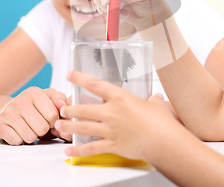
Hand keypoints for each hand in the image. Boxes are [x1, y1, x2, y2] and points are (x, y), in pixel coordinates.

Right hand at [0, 87, 67, 144]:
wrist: (6, 110)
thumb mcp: (48, 98)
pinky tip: (17, 131)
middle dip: (42, 130)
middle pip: (42, 128)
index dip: (53, 122)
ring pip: (30, 137)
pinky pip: (17, 141)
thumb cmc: (32, 106)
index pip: (53, 115)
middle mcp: (20, 100)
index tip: (48, 119)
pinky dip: (19, 140)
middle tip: (36, 124)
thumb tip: (64, 106)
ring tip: (27, 127)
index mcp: (34, 92)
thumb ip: (60, 100)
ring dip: (31, 136)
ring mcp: (7, 112)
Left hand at [55, 71, 179, 160]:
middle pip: (83, 109)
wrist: (164, 141)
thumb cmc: (162, 122)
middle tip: (62, 109)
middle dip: (69, 109)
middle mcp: (112, 113)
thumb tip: (154, 97)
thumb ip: (151, 99)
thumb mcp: (156, 104)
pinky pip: (90, 148)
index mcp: (121, 98)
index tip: (70, 74)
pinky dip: (78, 150)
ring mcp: (110, 130)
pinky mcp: (112, 145)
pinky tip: (69, 150)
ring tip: (59, 126)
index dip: (80, 78)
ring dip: (68, 127)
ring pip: (82, 127)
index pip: (95, 84)